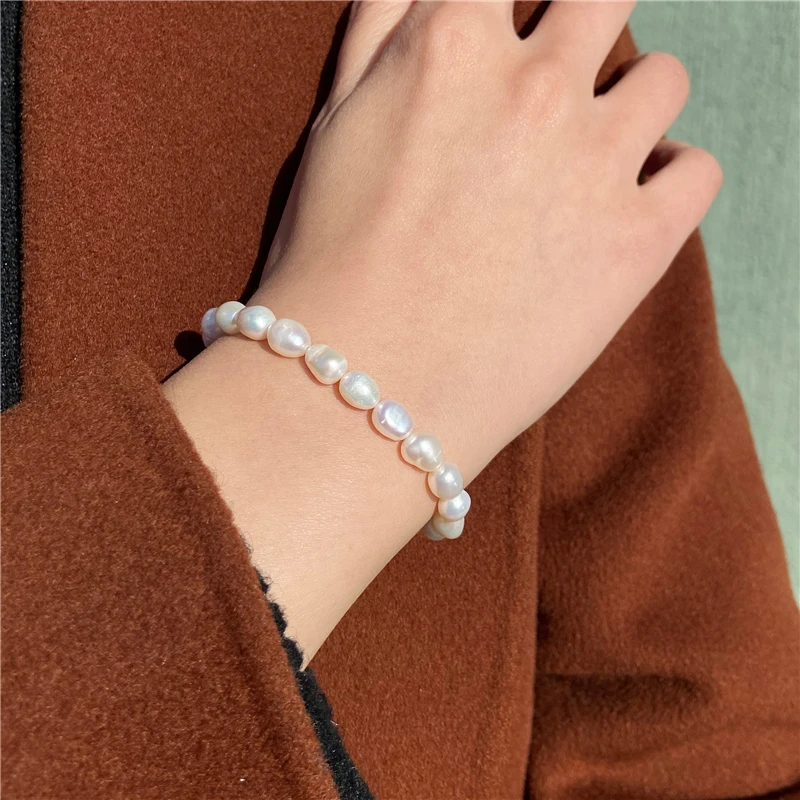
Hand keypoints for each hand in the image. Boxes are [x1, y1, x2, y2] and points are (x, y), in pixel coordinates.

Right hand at [165, 0, 720, 659]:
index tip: (503, 50)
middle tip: (550, 94)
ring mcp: (596, 161)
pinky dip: (670, 180)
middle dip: (576, 35)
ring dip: (630, 107)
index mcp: (452, 44)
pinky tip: (626, 207)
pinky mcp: (638, 240)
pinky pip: (696, 171)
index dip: (505, 19)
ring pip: (662, 79)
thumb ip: (381, 32)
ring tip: (587, 160)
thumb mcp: (333, 127)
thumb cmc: (330, 266)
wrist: (365, 388)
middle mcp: (536, 85)